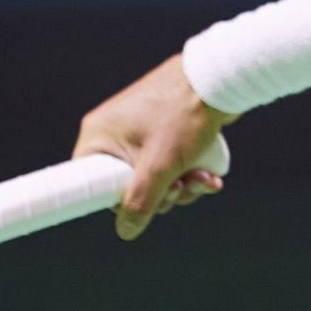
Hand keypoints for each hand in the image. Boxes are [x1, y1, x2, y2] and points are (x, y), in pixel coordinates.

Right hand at [74, 53, 232, 239]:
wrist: (219, 79)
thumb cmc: (183, 115)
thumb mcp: (160, 166)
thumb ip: (141, 202)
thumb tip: (125, 231)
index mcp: (99, 135)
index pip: (91, 183)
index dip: (117, 201)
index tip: (143, 205)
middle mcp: (114, 131)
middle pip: (128, 185)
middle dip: (163, 195)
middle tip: (183, 189)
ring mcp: (138, 130)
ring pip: (153, 177)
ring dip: (182, 187)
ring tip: (204, 179)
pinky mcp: (161, 130)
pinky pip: (167, 163)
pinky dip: (187, 172)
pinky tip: (210, 176)